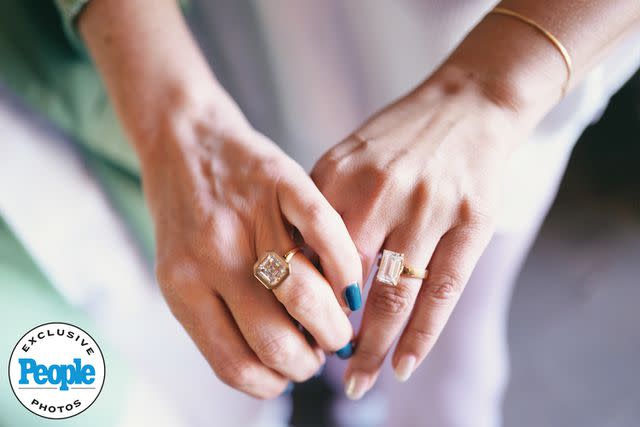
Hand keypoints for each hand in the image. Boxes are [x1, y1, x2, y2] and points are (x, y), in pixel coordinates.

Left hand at [142, 103, 361, 398]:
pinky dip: (345, 267)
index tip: (288, 375)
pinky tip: (350, 283)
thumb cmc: (186, 211)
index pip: (234, 364)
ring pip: (303, 294)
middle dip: (308, 360)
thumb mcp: (181, 268)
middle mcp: (210, 257)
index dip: (272, 382)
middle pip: (274, 340)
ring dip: (332, 323)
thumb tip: (274, 364)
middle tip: (320, 351)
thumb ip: (218, 313)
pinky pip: (325, 234)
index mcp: (182, 287)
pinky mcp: (279, 180)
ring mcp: (246, 217)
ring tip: (339, 322)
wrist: (181, 137)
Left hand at [311, 66, 521, 398]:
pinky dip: (422, 335)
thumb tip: (297, 269)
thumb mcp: (347, 156)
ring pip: (394, 294)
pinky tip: (405, 366)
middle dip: (327, 330)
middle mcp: (382, 192)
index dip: (297, 298)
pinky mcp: (472, 221)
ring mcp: (430, 207)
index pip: (309, 252)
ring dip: (373, 347)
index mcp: (341, 175)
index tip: (289, 330)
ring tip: (355, 383)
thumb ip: (320, 205)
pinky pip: (442, 291)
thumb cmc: (399, 138)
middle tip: (312, 367)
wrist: (467, 104)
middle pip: (346, 280)